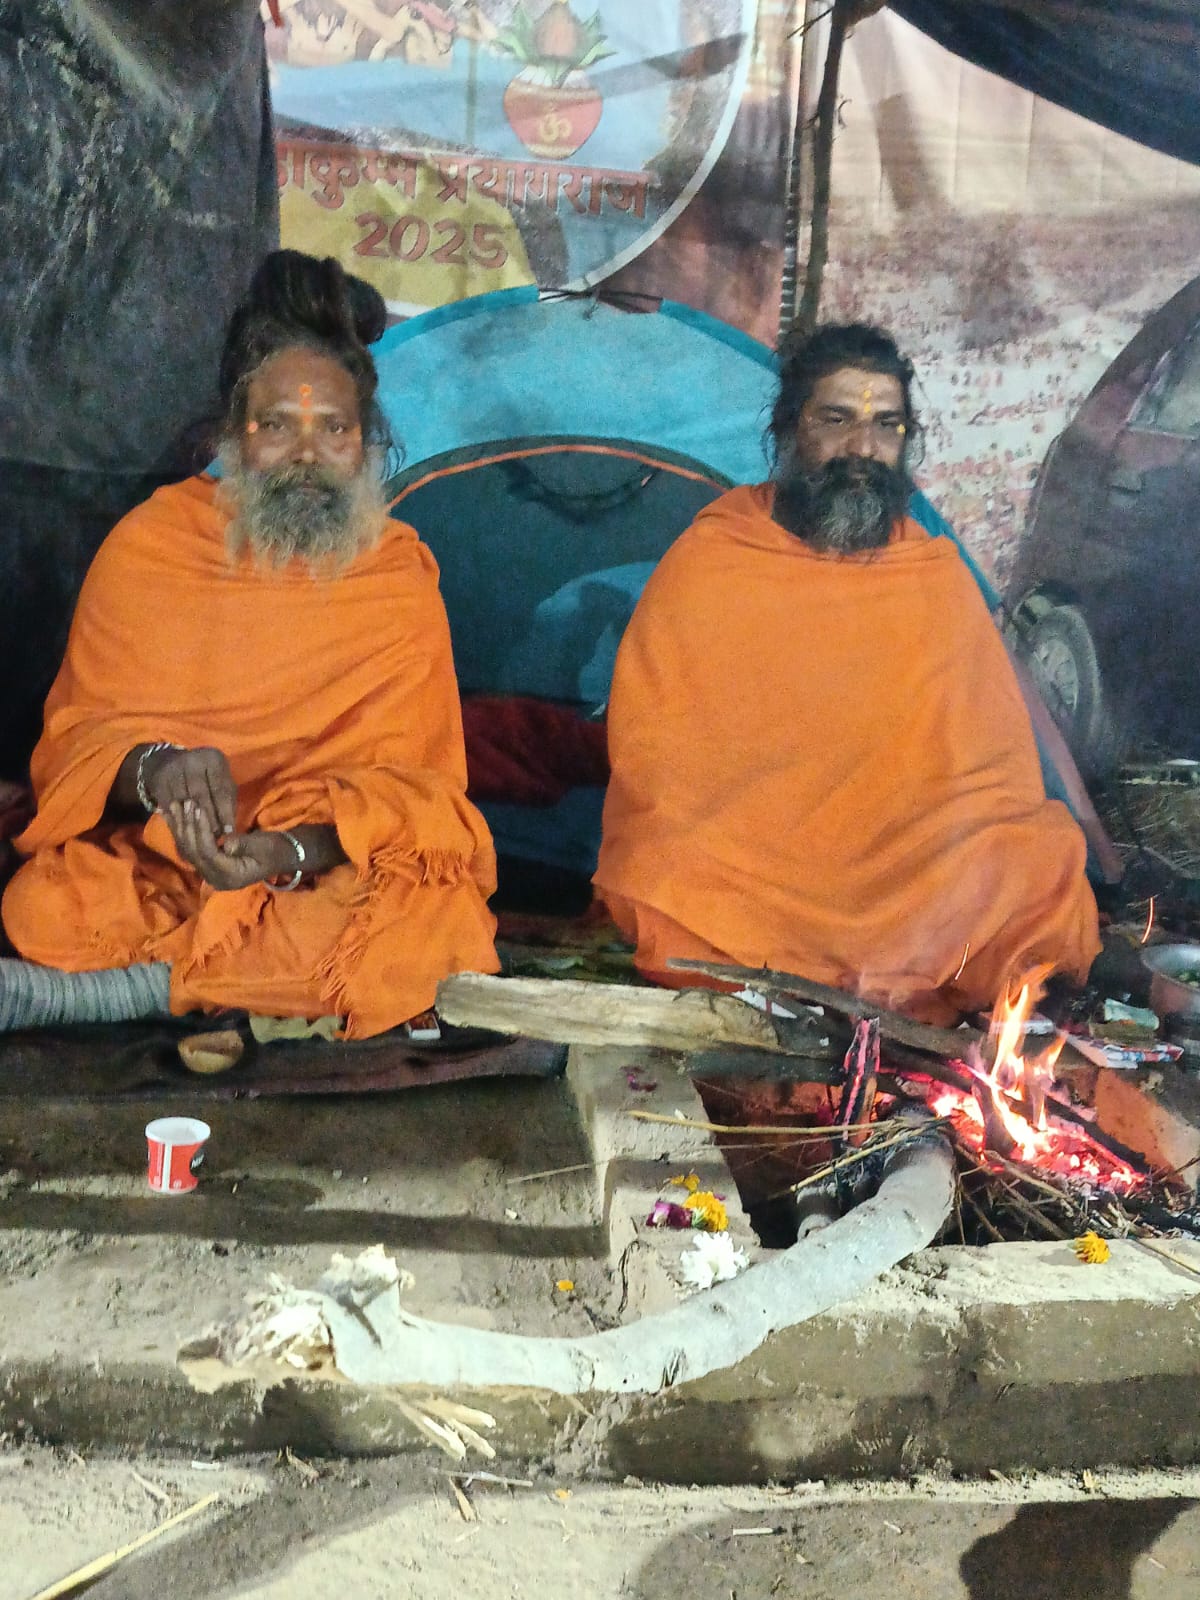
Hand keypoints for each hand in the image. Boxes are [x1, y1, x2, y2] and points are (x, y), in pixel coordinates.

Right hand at [147, 747, 237, 840]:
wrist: (170, 763)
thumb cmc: (205, 777)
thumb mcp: (221, 782)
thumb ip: (228, 801)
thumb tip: (230, 829)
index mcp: (213, 758)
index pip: (220, 789)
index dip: (225, 813)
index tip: (229, 832)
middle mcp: (192, 760)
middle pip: (201, 795)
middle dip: (209, 819)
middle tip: (215, 837)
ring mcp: (173, 768)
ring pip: (183, 800)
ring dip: (192, 821)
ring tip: (200, 836)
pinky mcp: (159, 779)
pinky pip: (168, 803)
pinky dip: (177, 818)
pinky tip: (184, 829)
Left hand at [169, 803, 296, 890]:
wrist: (280, 856)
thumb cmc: (274, 850)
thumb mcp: (263, 846)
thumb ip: (244, 845)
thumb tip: (226, 842)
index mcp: (231, 876)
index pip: (208, 853)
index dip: (202, 831)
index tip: (198, 809)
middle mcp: (216, 879)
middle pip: (194, 853)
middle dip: (188, 827)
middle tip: (184, 804)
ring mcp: (210, 874)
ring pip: (189, 852)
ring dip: (181, 828)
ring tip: (174, 807)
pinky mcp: (208, 866)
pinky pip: (191, 850)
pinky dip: (182, 833)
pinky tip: (174, 818)